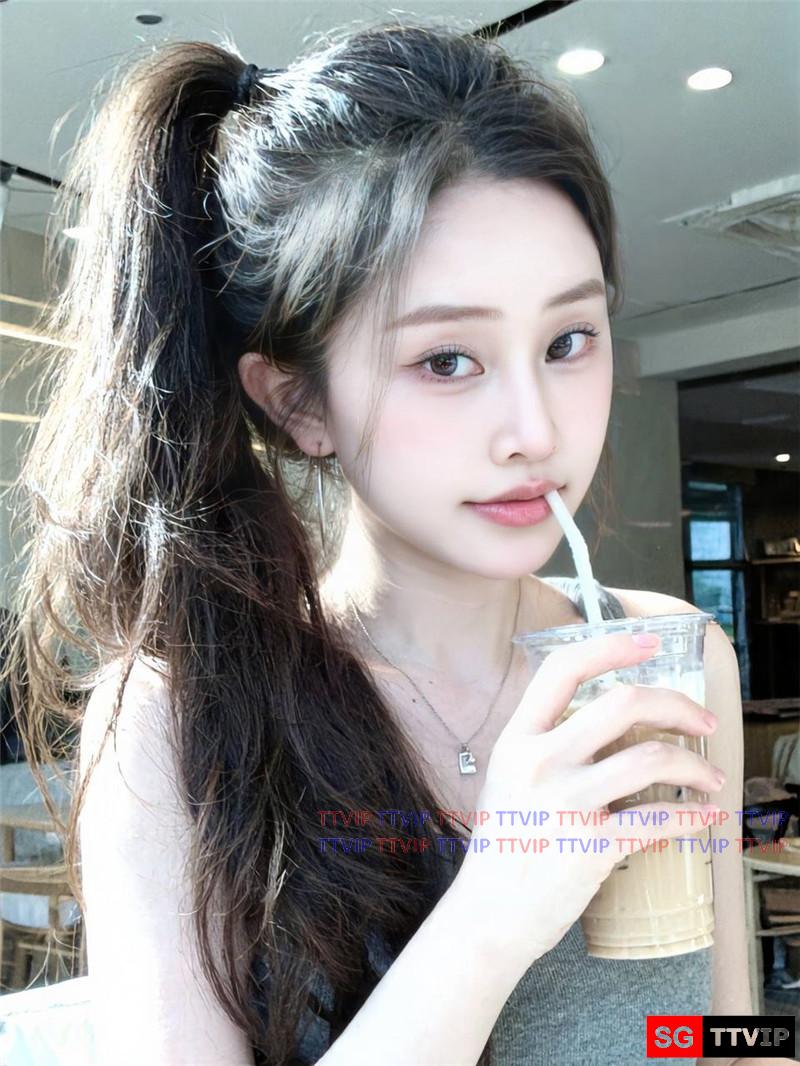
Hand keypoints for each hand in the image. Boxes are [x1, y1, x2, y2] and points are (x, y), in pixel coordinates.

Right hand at [452, 631, 723, 963]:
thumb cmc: (502, 846)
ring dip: (694, 764)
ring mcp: (566, 803)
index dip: (610, 647)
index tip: (649, 644)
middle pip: (622, 703)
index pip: (563, 669)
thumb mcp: (507, 779)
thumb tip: (602, 719)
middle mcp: (540, 762)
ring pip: (650, 758)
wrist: (486, 915)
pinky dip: (693, 816)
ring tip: (710, 777)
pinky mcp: (591, 846)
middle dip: (675, 704)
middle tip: (700, 718)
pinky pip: (658, 820)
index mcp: (518, 739)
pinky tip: (706, 816)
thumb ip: (544, 744)